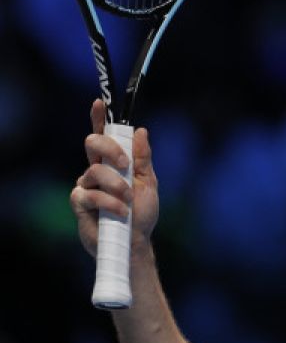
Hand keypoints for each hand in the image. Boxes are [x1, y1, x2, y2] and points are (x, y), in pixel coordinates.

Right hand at [69, 100, 159, 257]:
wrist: (134, 241)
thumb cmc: (141, 212)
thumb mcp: (149, 182)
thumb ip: (143, 159)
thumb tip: (141, 131)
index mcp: (114, 162)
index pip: (104, 136)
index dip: (98, 118)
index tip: (99, 102)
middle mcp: (96, 169)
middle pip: (93, 143)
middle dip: (111, 149)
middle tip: (126, 165)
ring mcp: (86, 185)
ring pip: (95, 170)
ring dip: (117, 185)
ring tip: (128, 200)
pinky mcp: (79, 202)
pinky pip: (91, 193)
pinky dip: (110, 202)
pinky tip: (120, 211)